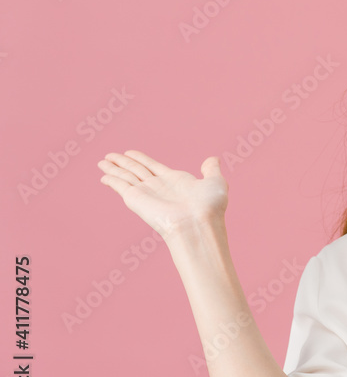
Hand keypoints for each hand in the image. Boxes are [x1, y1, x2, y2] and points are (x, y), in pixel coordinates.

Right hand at [98, 150, 228, 237]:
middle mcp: (159, 187)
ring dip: (113, 169)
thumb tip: (213, 159)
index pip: (152, 166)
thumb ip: (211, 170)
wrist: (198, 224)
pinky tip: (103, 176)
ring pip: (126, 176)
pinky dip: (112, 180)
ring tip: (101, 162)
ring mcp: (147, 193)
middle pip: (136, 170)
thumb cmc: (210, 207)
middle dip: (123, 163)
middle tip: (109, 156)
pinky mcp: (136, 199)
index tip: (129, 152)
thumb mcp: (215, 182)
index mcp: (175, 181)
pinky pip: (121, 186)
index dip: (141, 159)